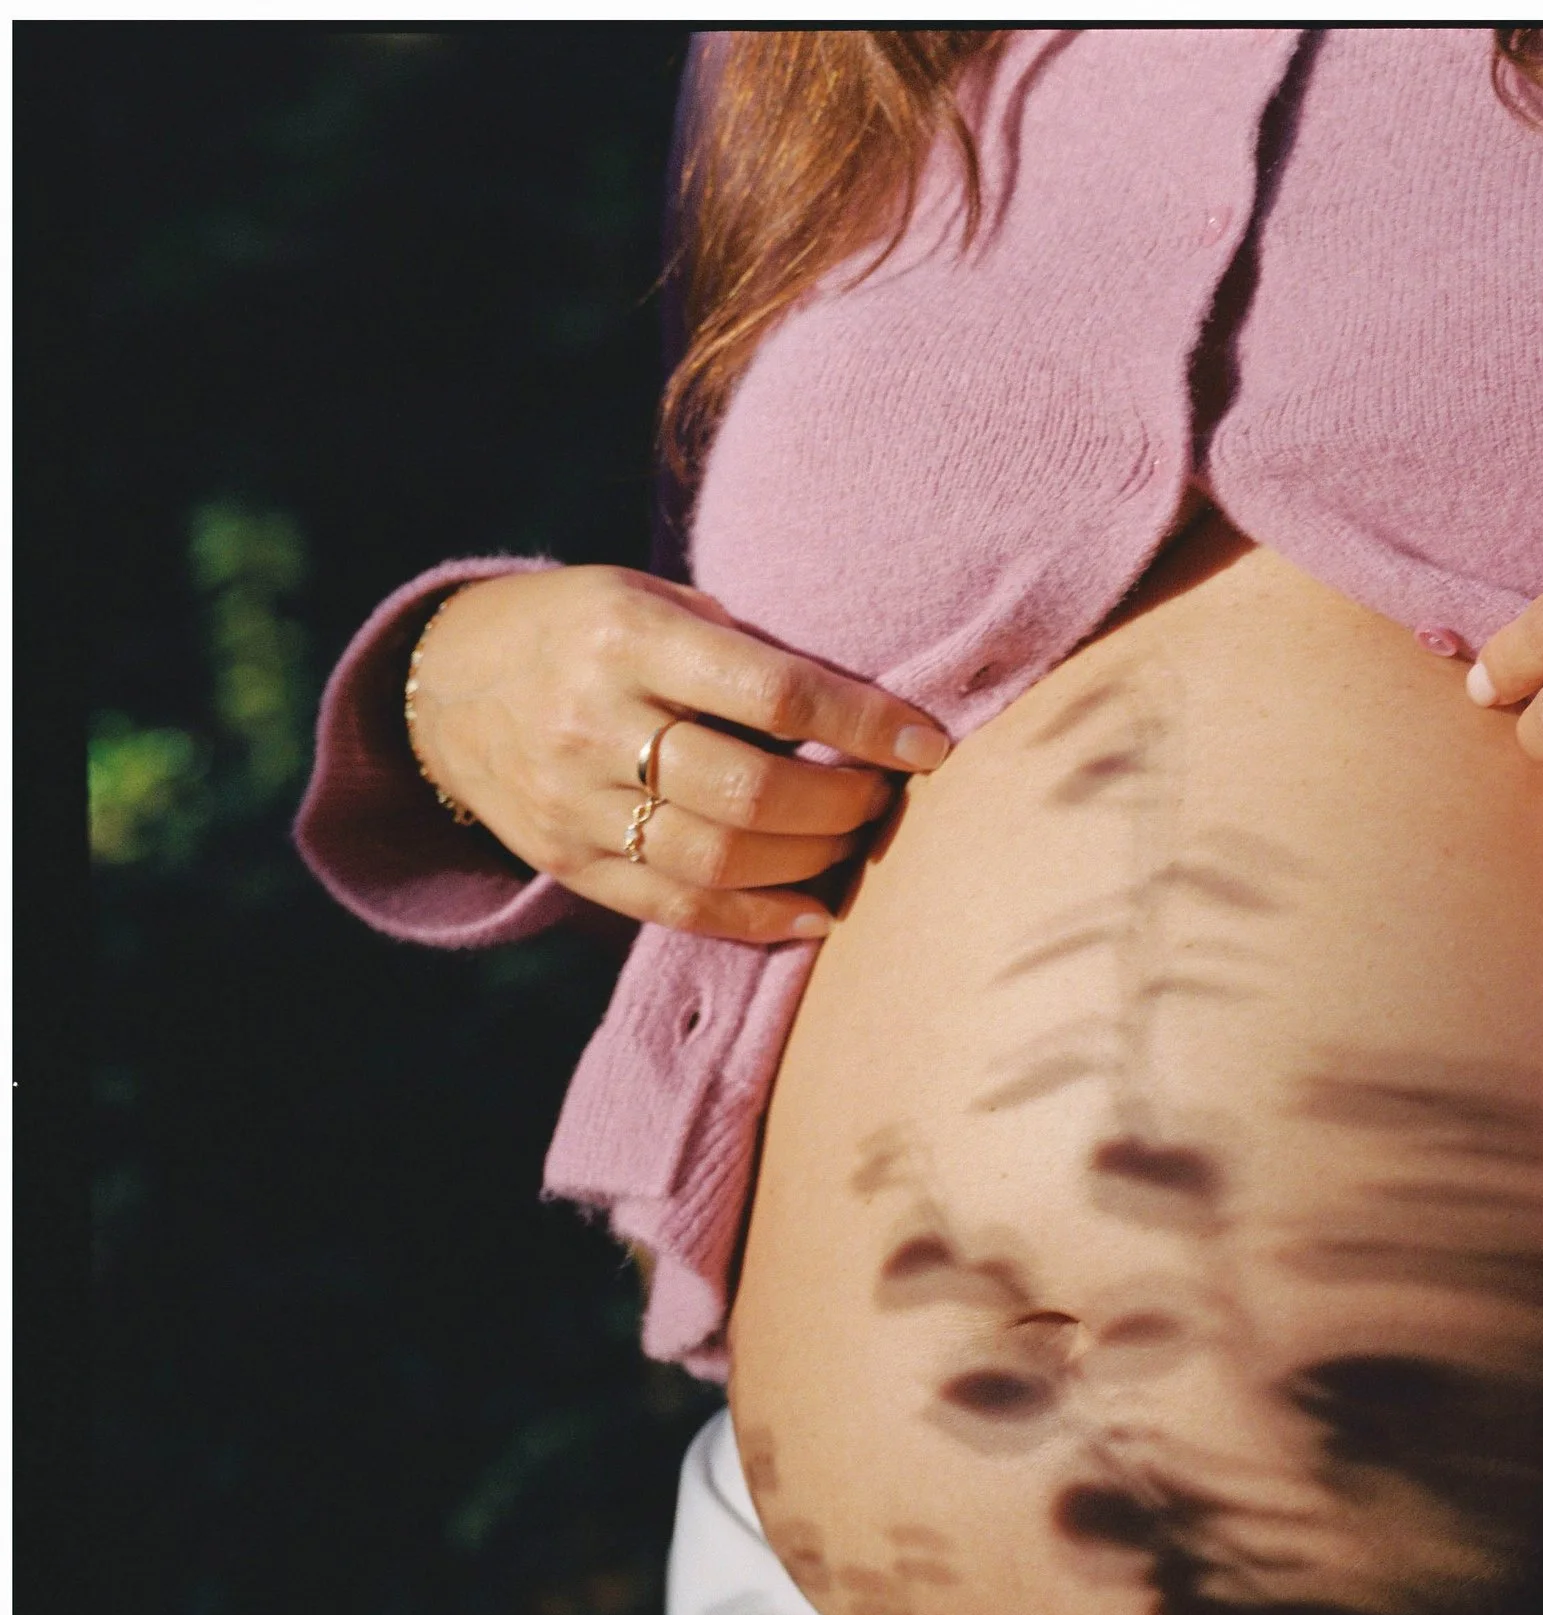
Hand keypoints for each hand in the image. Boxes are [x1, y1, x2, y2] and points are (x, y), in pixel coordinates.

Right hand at [405, 565, 951, 942]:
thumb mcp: (649, 600)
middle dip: (842, 805)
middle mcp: (594, 723)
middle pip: (751, 794)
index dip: (863, 725)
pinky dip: (761, 918)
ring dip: (812, 861)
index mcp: (626, 636)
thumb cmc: (581, 630)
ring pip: (721, 861)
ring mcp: (576, 802)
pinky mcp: (569, 862)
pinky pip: (679, 908)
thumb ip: (738, 651)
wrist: (445, 683)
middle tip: (884, 799)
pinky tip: (817, 910)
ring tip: (854, 844)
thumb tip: (867, 713)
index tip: (929, 745)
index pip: (772, 694)